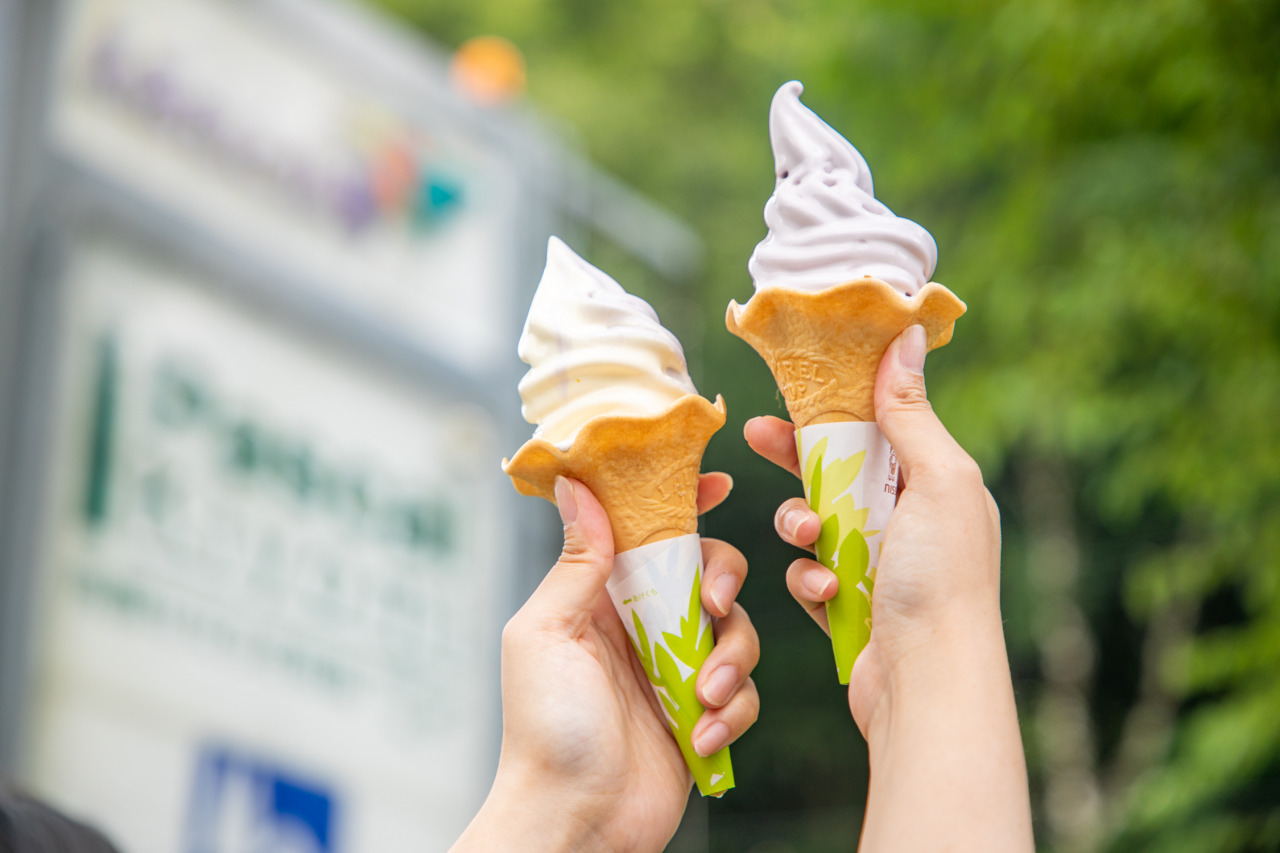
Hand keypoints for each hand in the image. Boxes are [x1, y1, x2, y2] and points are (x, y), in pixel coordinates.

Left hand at [452, 474, 758, 852]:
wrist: (573, 820)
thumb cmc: (545, 729)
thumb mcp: (547, 633)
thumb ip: (574, 564)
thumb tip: (575, 486)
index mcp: (602, 597)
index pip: (647, 533)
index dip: (681, 502)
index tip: (715, 481)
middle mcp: (643, 627)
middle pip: (709, 573)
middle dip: (722, 583)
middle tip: (713, 608)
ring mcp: (675, 671)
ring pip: (738, 633)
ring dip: (730, 661)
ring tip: (702, 697)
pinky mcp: (702, 715)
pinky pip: (743, 695)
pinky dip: (730, 713)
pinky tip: (699, 737)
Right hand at [745, 326, 1000, 735]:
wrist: (929, 684)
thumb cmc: (941, 578)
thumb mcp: (936, 481)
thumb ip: (911, 413)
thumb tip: (904, 336)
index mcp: (938, 485)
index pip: (879, 427)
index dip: (835, 405)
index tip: (793, 387)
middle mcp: (912, 523)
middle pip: (838, 471)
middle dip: (798, 458)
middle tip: (755, 437)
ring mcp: (881, 567)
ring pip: (816, 524)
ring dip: (802, 527)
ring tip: (809, 539)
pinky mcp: (852, 608)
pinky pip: (812, 576)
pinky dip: (812, 582)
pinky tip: (826, 594)